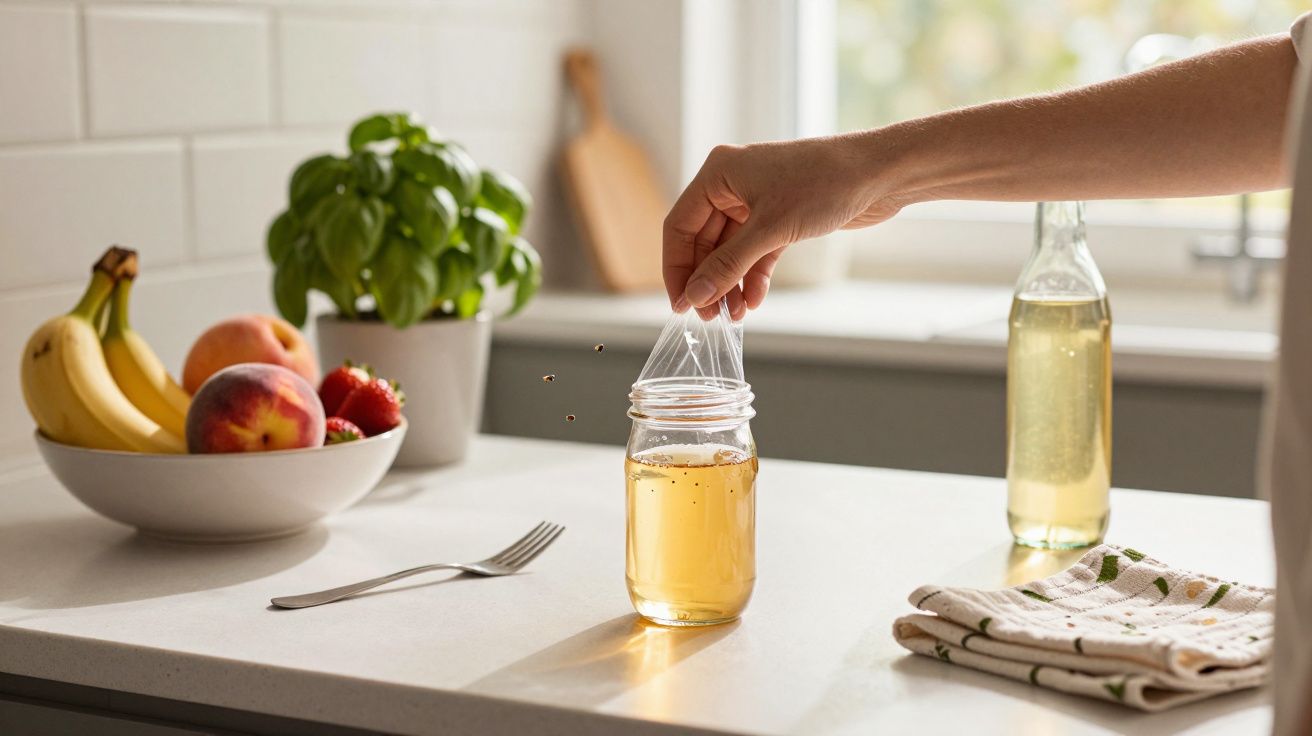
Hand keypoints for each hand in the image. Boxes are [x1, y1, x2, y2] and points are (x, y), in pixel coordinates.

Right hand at [663, 135, 905, 314]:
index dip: (676, 268)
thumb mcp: (770, 229)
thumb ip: (728, 265)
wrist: (880, 174)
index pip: (680, 226)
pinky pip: (755, 253)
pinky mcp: (780, 218)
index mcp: (719, 173)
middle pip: (703, 243)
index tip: (680, 305)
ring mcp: (757, 202)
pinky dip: (753, 277)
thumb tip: (696, 297)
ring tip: (734, 316)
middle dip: (707, 282)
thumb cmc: (826, 183)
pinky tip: (754, 301)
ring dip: (730, 284)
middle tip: (709, 317)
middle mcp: (733, 185)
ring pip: (730, 252)